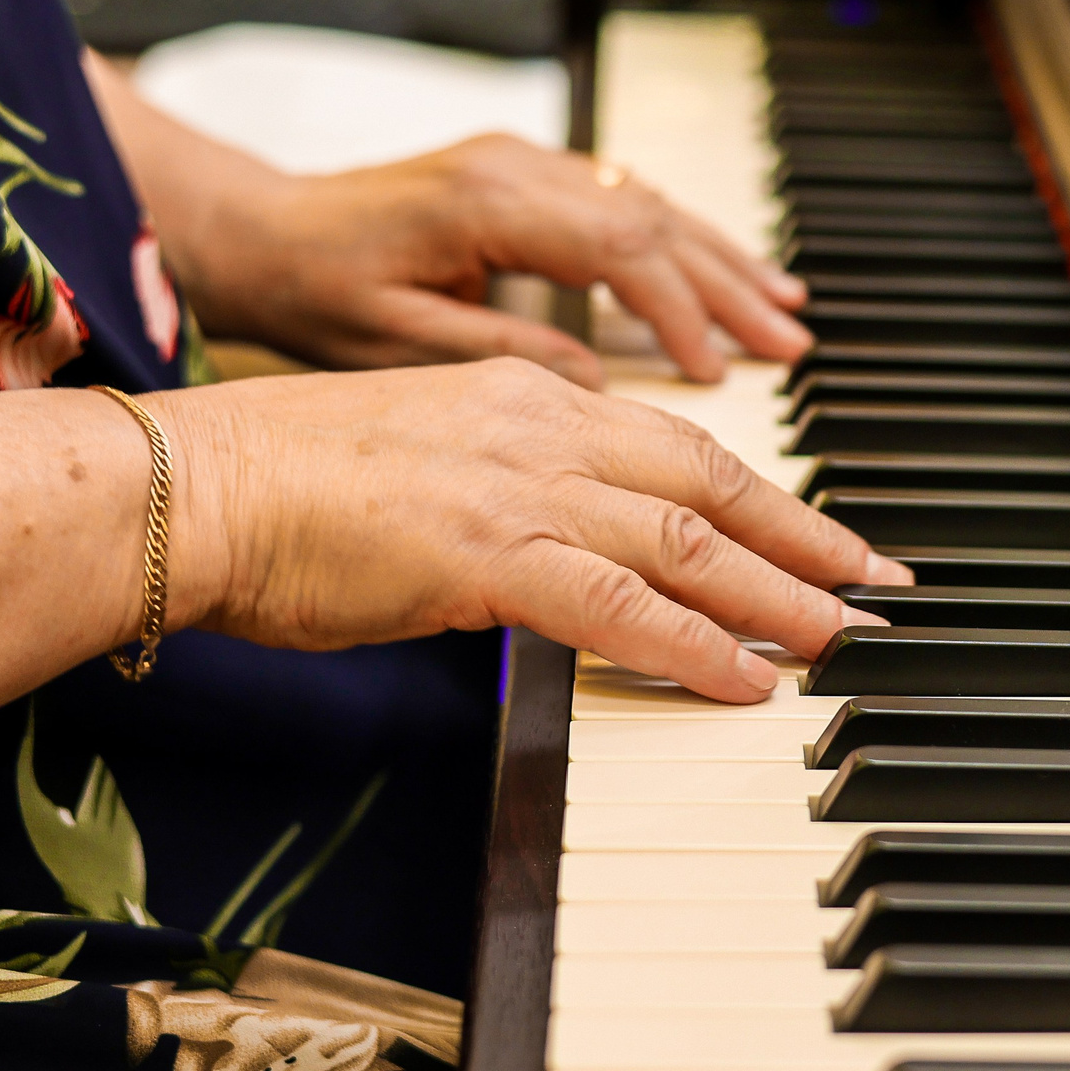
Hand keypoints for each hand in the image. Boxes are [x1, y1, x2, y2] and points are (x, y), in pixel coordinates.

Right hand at [152, 358, 909, 701]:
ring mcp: (518, 486)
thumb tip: (562, 552)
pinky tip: (745, 677)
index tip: (818, 529)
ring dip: (776, 593)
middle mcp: (539, 425)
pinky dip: (696, 644)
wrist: (193, 483)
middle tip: (875, 579)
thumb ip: (506, 490)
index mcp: (525, 393)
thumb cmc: (281, 484)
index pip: (674, 442)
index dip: (761, 490)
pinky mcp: (487, 552)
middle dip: (804, 534)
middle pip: (709, 480)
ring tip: (839, 635)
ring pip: (686, 540)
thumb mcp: (422, 460)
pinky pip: (622, 603)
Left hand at [186, 133, 810, 387]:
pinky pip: (622, 198)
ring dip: (718, 257)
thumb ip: (501, 358)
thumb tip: (597, 383)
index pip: (615, 249)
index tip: (718, 366)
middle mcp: (515, 168)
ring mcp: (522, 163)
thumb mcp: (392, 342)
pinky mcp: (522, 174)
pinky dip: (679, 239)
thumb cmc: (309, 289)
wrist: (255, 230)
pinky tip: (718, 270)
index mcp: (485, 203)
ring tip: (783, 307)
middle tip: (789, 341)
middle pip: (651, 218)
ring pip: (647, 202)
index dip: (676, 310)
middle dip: (727, 283)